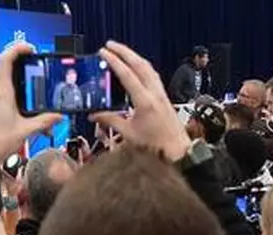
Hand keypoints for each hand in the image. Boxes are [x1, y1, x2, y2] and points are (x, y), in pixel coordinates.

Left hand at [0, 43, 61, 172]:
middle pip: (11, 73)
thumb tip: (58, 116)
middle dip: (27, 77)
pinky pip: (3, 99)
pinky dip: (16, 104)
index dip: (18, 49)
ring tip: (36, 109)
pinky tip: (25, 118)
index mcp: (2, 92)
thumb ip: (44, 121)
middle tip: (41, 81)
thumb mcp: (25, 131)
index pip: (6, 59)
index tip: (30, 49)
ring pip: (8, 89)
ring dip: (23, 96)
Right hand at [91, 41, 191, 161]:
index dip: (114, 61)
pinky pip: (152, 75)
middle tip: (109, 44)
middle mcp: (154, 93)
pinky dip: (142, 66)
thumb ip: (110, 121)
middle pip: (139, 64)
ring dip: (134, 56)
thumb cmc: (156, 145)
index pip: (127, 75)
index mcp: (144, 102)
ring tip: (121, 51)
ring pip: (148, 67)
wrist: (178, 151)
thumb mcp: (128, 134)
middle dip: (124, 51)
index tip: (103, 52)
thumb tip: (94, 116)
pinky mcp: (163, 96)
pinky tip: (136, 67)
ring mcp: (161, 93)